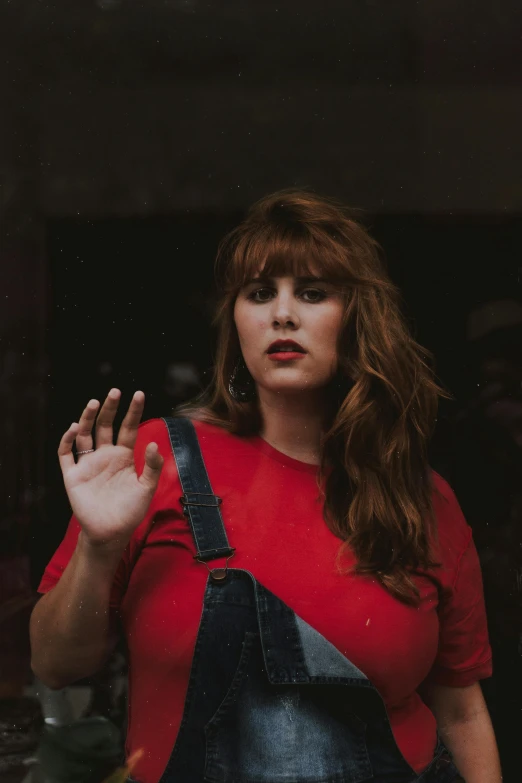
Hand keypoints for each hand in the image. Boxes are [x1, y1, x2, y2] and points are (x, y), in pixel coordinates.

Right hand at [58, 389, 163, 550]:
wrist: (111, 533)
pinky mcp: (73, 475)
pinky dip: (68, 440)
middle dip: (109, 408)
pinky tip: (75, 429)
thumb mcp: (147, 488)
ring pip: (85, 435)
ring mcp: (88, 464)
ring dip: (88, 418)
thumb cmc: (131, 511)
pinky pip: (66, 454)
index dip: (133, 412)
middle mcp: (105, 456)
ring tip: (94, 403)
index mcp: (124, 456)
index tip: (139, 394)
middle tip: (114, 392)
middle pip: (105, 426)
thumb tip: (156, 443)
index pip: (128, 428)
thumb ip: (153, 467)